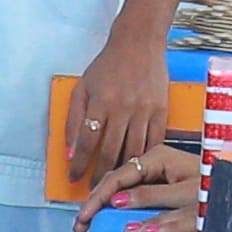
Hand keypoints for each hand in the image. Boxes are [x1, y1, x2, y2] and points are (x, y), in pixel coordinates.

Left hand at [74, 33, 179, 182]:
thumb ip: (73, 119)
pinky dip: (145, 157)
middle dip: (100, 175)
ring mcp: (144, 110)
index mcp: (100, 102)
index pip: (86, 142)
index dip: (79, 164)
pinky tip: (138, 168)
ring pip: (134, 150)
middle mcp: (122, 108)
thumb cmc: (108, 65)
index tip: (74, 178)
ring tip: (114, 185)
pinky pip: (154, 141)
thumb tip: (70, 151)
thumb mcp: (82, 87)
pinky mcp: (161, 110)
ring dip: (123, 170)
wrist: (139, 42)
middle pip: (110, 151)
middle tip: (94, 190)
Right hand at [87, 137, 206, 231]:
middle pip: (118, 184)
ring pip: (126, 192)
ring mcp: (160, 176)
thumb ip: (153, 201)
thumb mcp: (186, 196)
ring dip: (107, 209)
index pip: (118, 177)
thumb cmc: (219, 188)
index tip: (84, 218)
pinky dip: (125, 210)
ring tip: (91, 225)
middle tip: (81, 225)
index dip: (97, 198)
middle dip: (97, 204)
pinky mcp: (166, 189)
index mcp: (158, 158)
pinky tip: (114, 219)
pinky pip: (140, 199)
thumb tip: (119, 204)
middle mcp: (156, 164)